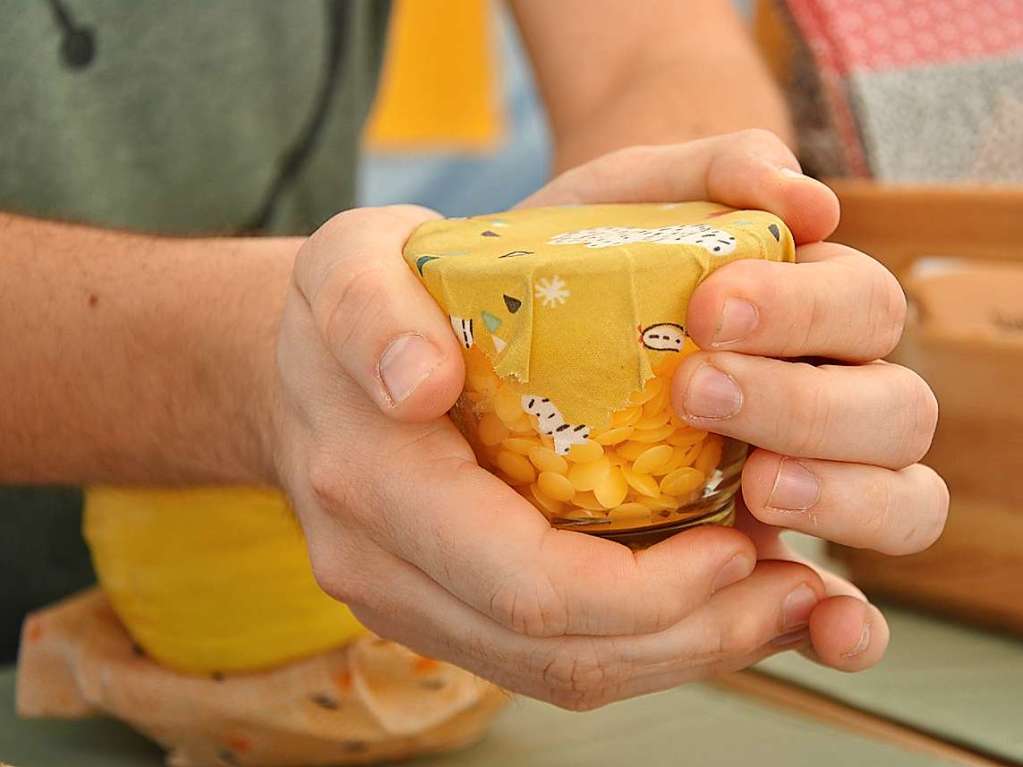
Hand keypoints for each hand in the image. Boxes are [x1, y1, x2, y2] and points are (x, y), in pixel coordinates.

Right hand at [272, 130, 944, 709]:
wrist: (302, 366)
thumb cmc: (355, 299)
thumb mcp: (349, 261)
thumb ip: (372, 306)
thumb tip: (418, 381)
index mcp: (371, 483)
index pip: (525, 583)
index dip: (649, 590)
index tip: (740, 539)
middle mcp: (381, 568)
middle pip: (557, 654)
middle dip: (692, 635)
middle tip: (789, 585)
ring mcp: (408, 601)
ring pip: (560, 674)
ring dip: (682, 652)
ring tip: (775, 604)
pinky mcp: (439, 607)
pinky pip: (548, 658)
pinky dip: (642, 643)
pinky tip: (708, 604)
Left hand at [528, 129, 948, 670]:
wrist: (539, 323)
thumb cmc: (593, 255)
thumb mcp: (631, 193)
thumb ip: (712, 169)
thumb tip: (809, 201)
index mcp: (815, 310)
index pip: (862, 310)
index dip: (805, 313)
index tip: (712, 308)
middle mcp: (835, 393)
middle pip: (896, 410)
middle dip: (807, 404)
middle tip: (701, 389)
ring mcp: (815, 479)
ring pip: (900, 500)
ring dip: (842, 499)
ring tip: (755, 486)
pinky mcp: (768, 553)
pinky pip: (840, 601)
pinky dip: (846, 621)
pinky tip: (824, 624)